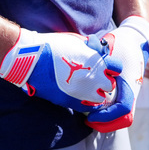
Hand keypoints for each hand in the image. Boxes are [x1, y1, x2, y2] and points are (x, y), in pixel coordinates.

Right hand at [0, 29, 120, 112]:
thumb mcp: (78, 42)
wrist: (32, 59)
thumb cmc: (53, 46)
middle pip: (109, 85)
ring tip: (87, 89)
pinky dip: (86, 103)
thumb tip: (99, 52)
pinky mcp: (70, 101)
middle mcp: (92, 77)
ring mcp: (82, 91)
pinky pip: (87, 107)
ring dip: (96, 94)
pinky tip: (80, 97)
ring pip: (100, 99)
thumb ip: (92, 50)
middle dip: (104, 82)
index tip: (104, 68)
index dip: (111, 68)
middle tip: (95, 80)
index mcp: (95, 61)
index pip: (117, 68)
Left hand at [83, 16, 148, 131]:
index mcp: (129, 81)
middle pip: (125, 118)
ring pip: (124, 117)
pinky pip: (121, 111)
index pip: (123, 108)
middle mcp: (132, 90)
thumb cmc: (120, 43)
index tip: (89, 116)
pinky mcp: (126, 93)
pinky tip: (94, 110)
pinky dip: (109, 116)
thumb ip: (96, 51)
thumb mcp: (108, 46)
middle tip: (88, 121)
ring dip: (108, 122)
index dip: (107, 116)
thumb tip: (86, 47)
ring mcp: (131, 93)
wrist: (135, 40)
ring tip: (90, 119)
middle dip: (106, 124)